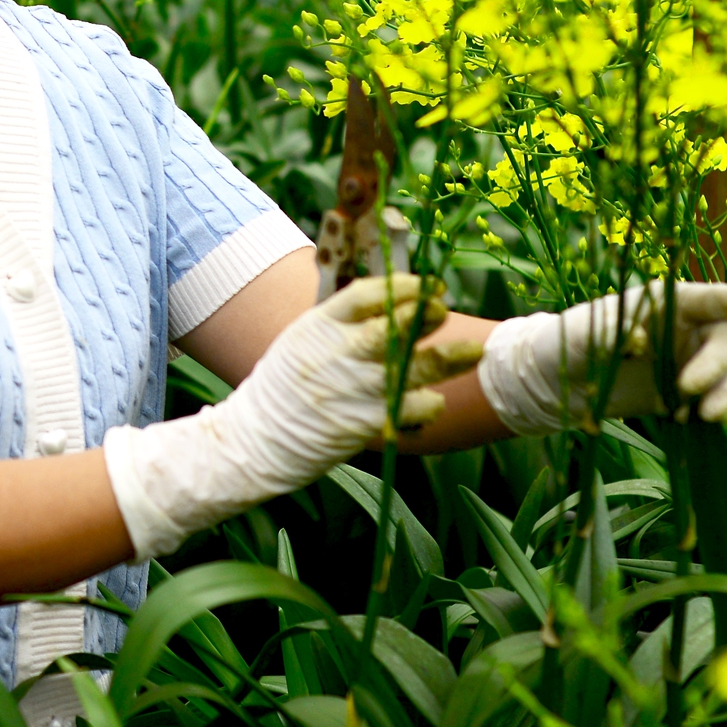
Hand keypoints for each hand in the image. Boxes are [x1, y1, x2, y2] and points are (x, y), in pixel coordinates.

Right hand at [104, 276, 483, 560]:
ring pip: (413, 367)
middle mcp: (336, 353)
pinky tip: (432, 401)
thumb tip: (392, 301)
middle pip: (395, 326)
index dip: (402, 287)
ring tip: (472, 350)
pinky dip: (428, 403)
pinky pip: (409, 407)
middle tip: (444, 311)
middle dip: (426, 316)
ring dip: (448, 357)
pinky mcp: (363, 423)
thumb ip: (341, 324)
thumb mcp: (302, 341)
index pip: (367, 294)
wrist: (255, 440)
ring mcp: (352, 389)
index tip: (425, 286)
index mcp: (318, 325)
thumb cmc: (283, 388)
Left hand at [475, 280, 726, 435]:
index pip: (715, 297)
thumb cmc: (568, 343)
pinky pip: (722, 397)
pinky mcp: (692, 389)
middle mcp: (688, 324)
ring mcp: (694, 357)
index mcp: (666, 299)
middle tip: (687, 391)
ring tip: (694, 416)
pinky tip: (684, 419)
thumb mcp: (580, 334)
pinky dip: (715, 409)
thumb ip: (608, 332)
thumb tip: (637, 335)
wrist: (560, 382)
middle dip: (719, 366)